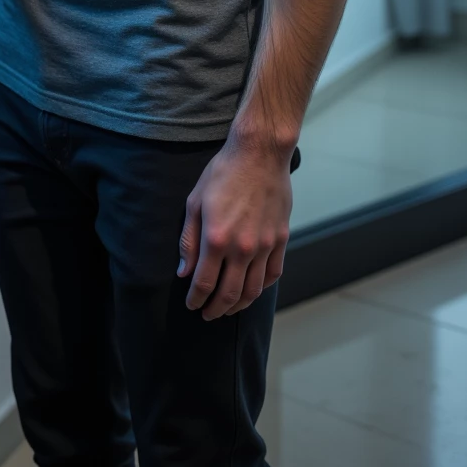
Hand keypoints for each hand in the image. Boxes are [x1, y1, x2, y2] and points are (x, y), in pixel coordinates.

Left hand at [177, 135, 292, 319]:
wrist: (260, 153)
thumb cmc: (224, 172)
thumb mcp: (195, 201)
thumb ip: (189, 240)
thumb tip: (184, 271)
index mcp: (217, 238)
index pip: (204, 283)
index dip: (196, 299)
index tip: (191, 304)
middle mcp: (242, 247)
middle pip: (229, 294)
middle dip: (215, 309)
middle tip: (207, 314)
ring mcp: (265, 245)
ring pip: (253, 290)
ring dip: (238, 304)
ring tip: (228, 307)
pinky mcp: (281, 239)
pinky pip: (273, 274)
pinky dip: (262, 287)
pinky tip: (252, 288)